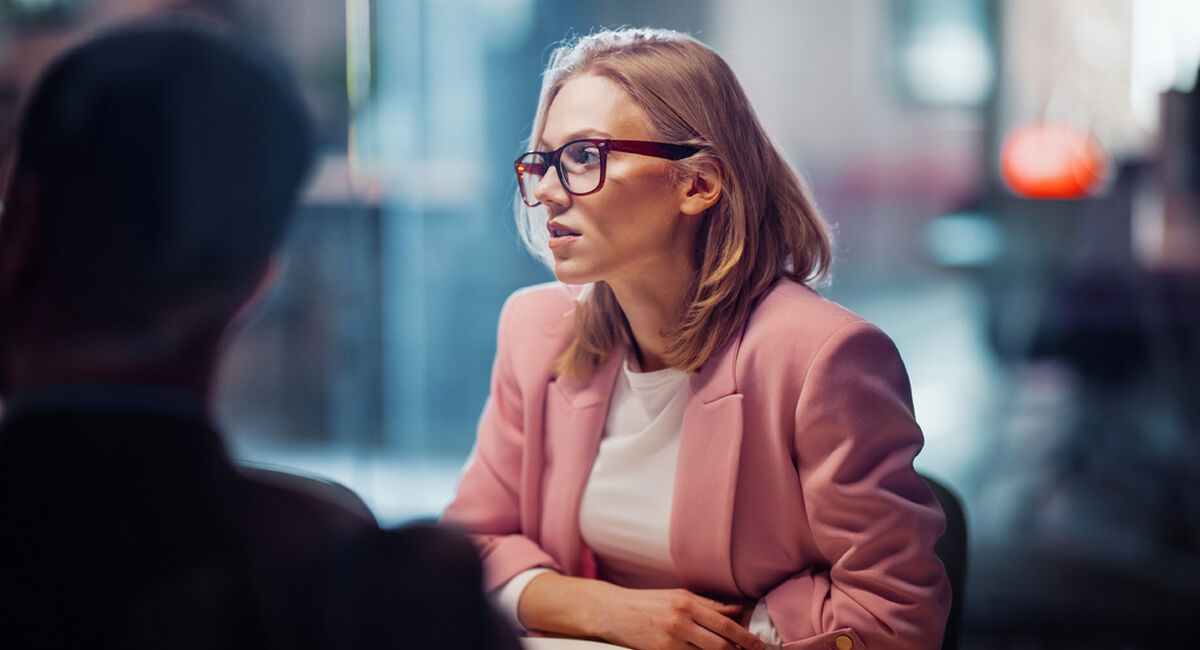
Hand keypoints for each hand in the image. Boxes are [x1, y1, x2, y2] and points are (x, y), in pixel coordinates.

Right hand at [592, 586, 765, 649]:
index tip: (758, 645)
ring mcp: (670, 640)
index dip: (744, 637)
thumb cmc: (647, 602)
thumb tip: (737, 610)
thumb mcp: (679, 596)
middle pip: (719, 644)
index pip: (724, 623)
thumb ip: (709, 605)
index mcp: (686, 602)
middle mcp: (680, 621)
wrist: (613, 611)